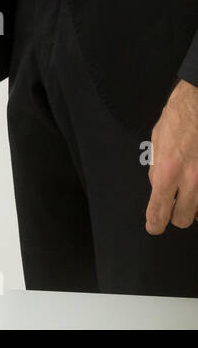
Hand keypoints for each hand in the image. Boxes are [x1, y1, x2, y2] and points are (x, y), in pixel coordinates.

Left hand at [145, 79, 197, 233]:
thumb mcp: (157, 143)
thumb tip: (158, 190)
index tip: (154, 228)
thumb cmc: (177, 120)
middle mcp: (191, 180)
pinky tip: (196, 184)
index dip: (155, 223)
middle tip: (173, 207)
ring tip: (188, 192)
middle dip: (176, 216)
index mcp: (167, 172)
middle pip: (184, 219)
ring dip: (194, 207)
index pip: (159, 210)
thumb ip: (156, 169)